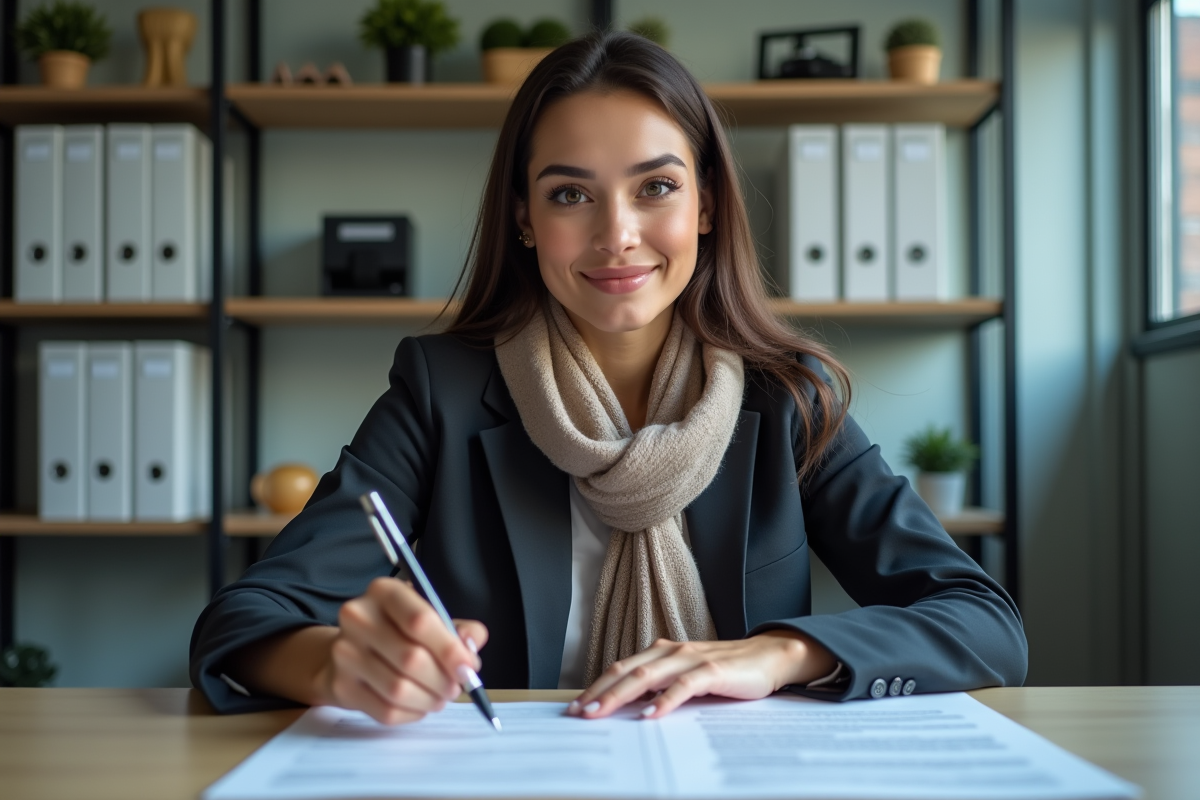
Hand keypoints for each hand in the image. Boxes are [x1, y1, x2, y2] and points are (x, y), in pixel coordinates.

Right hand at [316, 577, 488, 725]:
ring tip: (440, 697)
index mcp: (384, 592)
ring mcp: (344, 653)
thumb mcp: (430, 618)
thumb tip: (472, 644)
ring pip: (399, 689)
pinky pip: (386, 710)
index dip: (449, 649)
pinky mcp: (340, 686)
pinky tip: (419, 704)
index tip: (468, 668)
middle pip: (411, 659)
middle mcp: (358, 617)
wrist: (350, 651)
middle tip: (457, 687)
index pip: (420, 621)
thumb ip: (458, 629)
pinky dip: (412, 713)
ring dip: (430, 700)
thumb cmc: (398, 632)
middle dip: (443, 680)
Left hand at [567, 631, 834, 719]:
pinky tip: (651, 715)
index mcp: (662, 652)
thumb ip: (661, 686)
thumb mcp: (687, 677)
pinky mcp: (712, 671)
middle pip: (626, 671)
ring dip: (620, 695)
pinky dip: (664, 701)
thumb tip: (630, 708)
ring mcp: (691, 659)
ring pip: (647, 676)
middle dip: (599, 692)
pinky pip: (683, 686)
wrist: (768, 657)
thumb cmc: (726, 670)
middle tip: (578, 713)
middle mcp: (671, 651)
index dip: (596, 686)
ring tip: (601, 713)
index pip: (621, 668)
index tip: (575, 706)